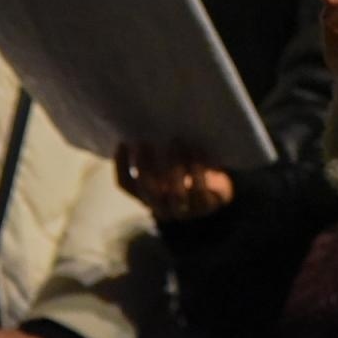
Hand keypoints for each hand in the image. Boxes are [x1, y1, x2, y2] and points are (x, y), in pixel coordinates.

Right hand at [115, 143, 233, 219]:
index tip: (124, 142)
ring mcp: (182, 211)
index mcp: (146, 196)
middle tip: (146, 141)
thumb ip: (155, 154)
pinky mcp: (204, 207)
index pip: (125, 184)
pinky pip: (200, 190)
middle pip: (147, 190)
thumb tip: (144, 126)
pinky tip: (197, 149)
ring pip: (176, 193)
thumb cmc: (186, 171)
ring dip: (176, 166)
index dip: (121, 165)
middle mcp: (161, 207)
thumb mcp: (167, 165)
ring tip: (177, 141)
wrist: (217, 190)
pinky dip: (198, 169)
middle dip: (144, 165)